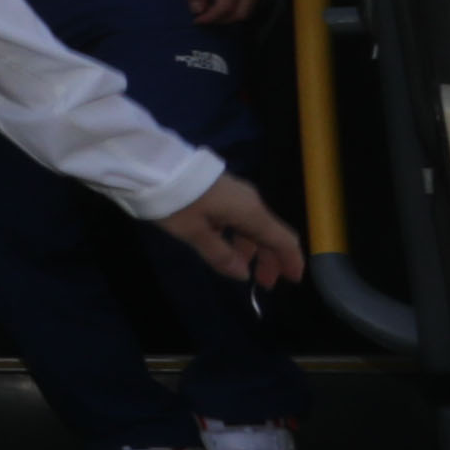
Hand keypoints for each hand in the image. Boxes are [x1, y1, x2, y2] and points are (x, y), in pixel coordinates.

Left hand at [157, 173, 304, 289]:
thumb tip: (243, 275)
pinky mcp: (222, 194)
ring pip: (253, 228)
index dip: (291, 261)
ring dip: (253, 250)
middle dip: (270, 259)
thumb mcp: (194, 233)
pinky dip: (238, 238)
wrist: (155, 165)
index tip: (294, 280)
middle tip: (264, 284)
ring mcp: (237, 196)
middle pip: (270, 234)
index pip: (282, 240)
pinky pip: (238, 220)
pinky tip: (227, 251)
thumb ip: (220, 254)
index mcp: (250, 213)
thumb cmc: (176, 201)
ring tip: (243, 271)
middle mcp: (250, 203)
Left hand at [180, 0, 265, 23]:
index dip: (210, 19)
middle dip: (221, 20)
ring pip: (248, 10)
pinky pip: (251, 2)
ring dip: (230, 16)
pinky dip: (238, 8)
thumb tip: (198, 11)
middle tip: (204, 17)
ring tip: (213, 12)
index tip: (196, 20)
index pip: (225, 9)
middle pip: (240, 14)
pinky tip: (223, 3)